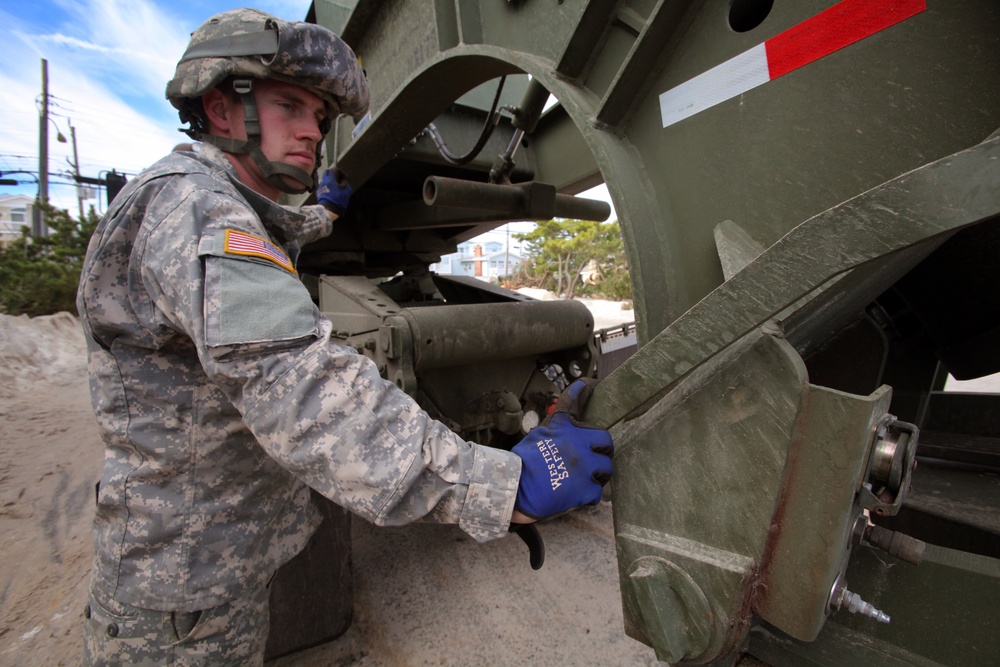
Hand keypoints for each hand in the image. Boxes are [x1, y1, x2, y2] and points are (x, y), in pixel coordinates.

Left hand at [316, 168, 351, 215]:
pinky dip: (328, 187)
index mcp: (330, 178)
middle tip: (339, 181)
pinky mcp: (319, 191)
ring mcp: (320, 186)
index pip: (335, 169)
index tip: (345, 178)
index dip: (341, 173)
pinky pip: (324, 186)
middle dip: (334, 175)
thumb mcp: (346, 190)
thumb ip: (345, 182)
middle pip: (328, 172)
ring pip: (326, 179)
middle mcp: (324, 180)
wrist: (329, 210)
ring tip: (336, 188)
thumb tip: (343, 180)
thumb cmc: (339, 199)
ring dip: (331, 181)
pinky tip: (331, 193)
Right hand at [511, 379, 613, 520]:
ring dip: (598, 473)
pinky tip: (577, 492)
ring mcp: (586, 468)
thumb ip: (559, 418)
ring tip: (585, 477)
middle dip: (601, 450)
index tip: (591, 383)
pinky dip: (589, 494)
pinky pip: (598, 492)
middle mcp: (580, 445)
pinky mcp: (586, 491)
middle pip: (606, 442)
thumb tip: (572, 395)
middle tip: (592, 456)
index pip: (576, 403)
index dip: (584, 390)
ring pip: (606, 469)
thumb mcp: (539, 434)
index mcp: (566, 429)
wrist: (517, 488)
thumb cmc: (524, 461)